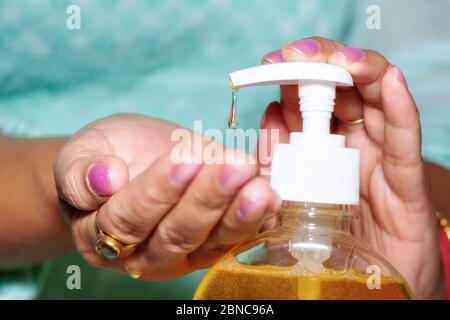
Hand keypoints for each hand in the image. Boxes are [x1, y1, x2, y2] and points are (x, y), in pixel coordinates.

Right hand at [54, 113, 279, 278]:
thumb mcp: (79, 155)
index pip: (130, 218)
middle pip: (178, 234)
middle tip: (235, 167)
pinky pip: (239, 237)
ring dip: (240, 215)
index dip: (158, 190)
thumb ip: (80, 173)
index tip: (185, 159)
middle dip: (209, 199)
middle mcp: (145, 254)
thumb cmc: (102, 159)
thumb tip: (103, 179)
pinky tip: (275, 197)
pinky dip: (260, 219)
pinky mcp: (215, 243)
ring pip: (213, 242)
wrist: (126, 164)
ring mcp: (185, 253)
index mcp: (102, 235)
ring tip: (262, 187)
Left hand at [260, 37, 444, 298]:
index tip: (270, 64)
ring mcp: (381, 159)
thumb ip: (277, 160)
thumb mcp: (287, 197)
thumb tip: (269, 114)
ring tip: (338, 59)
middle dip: (321, 65)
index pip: (311, 99)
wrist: (364, 288)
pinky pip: (404, 140)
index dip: (293, 76)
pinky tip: (390, 82)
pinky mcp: (404, 182)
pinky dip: (400, 109)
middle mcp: (354, 145)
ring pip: (376, 103)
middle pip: (344, 90)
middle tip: (295, 55)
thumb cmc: (324, 242)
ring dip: (358, 73)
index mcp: (323, 147)